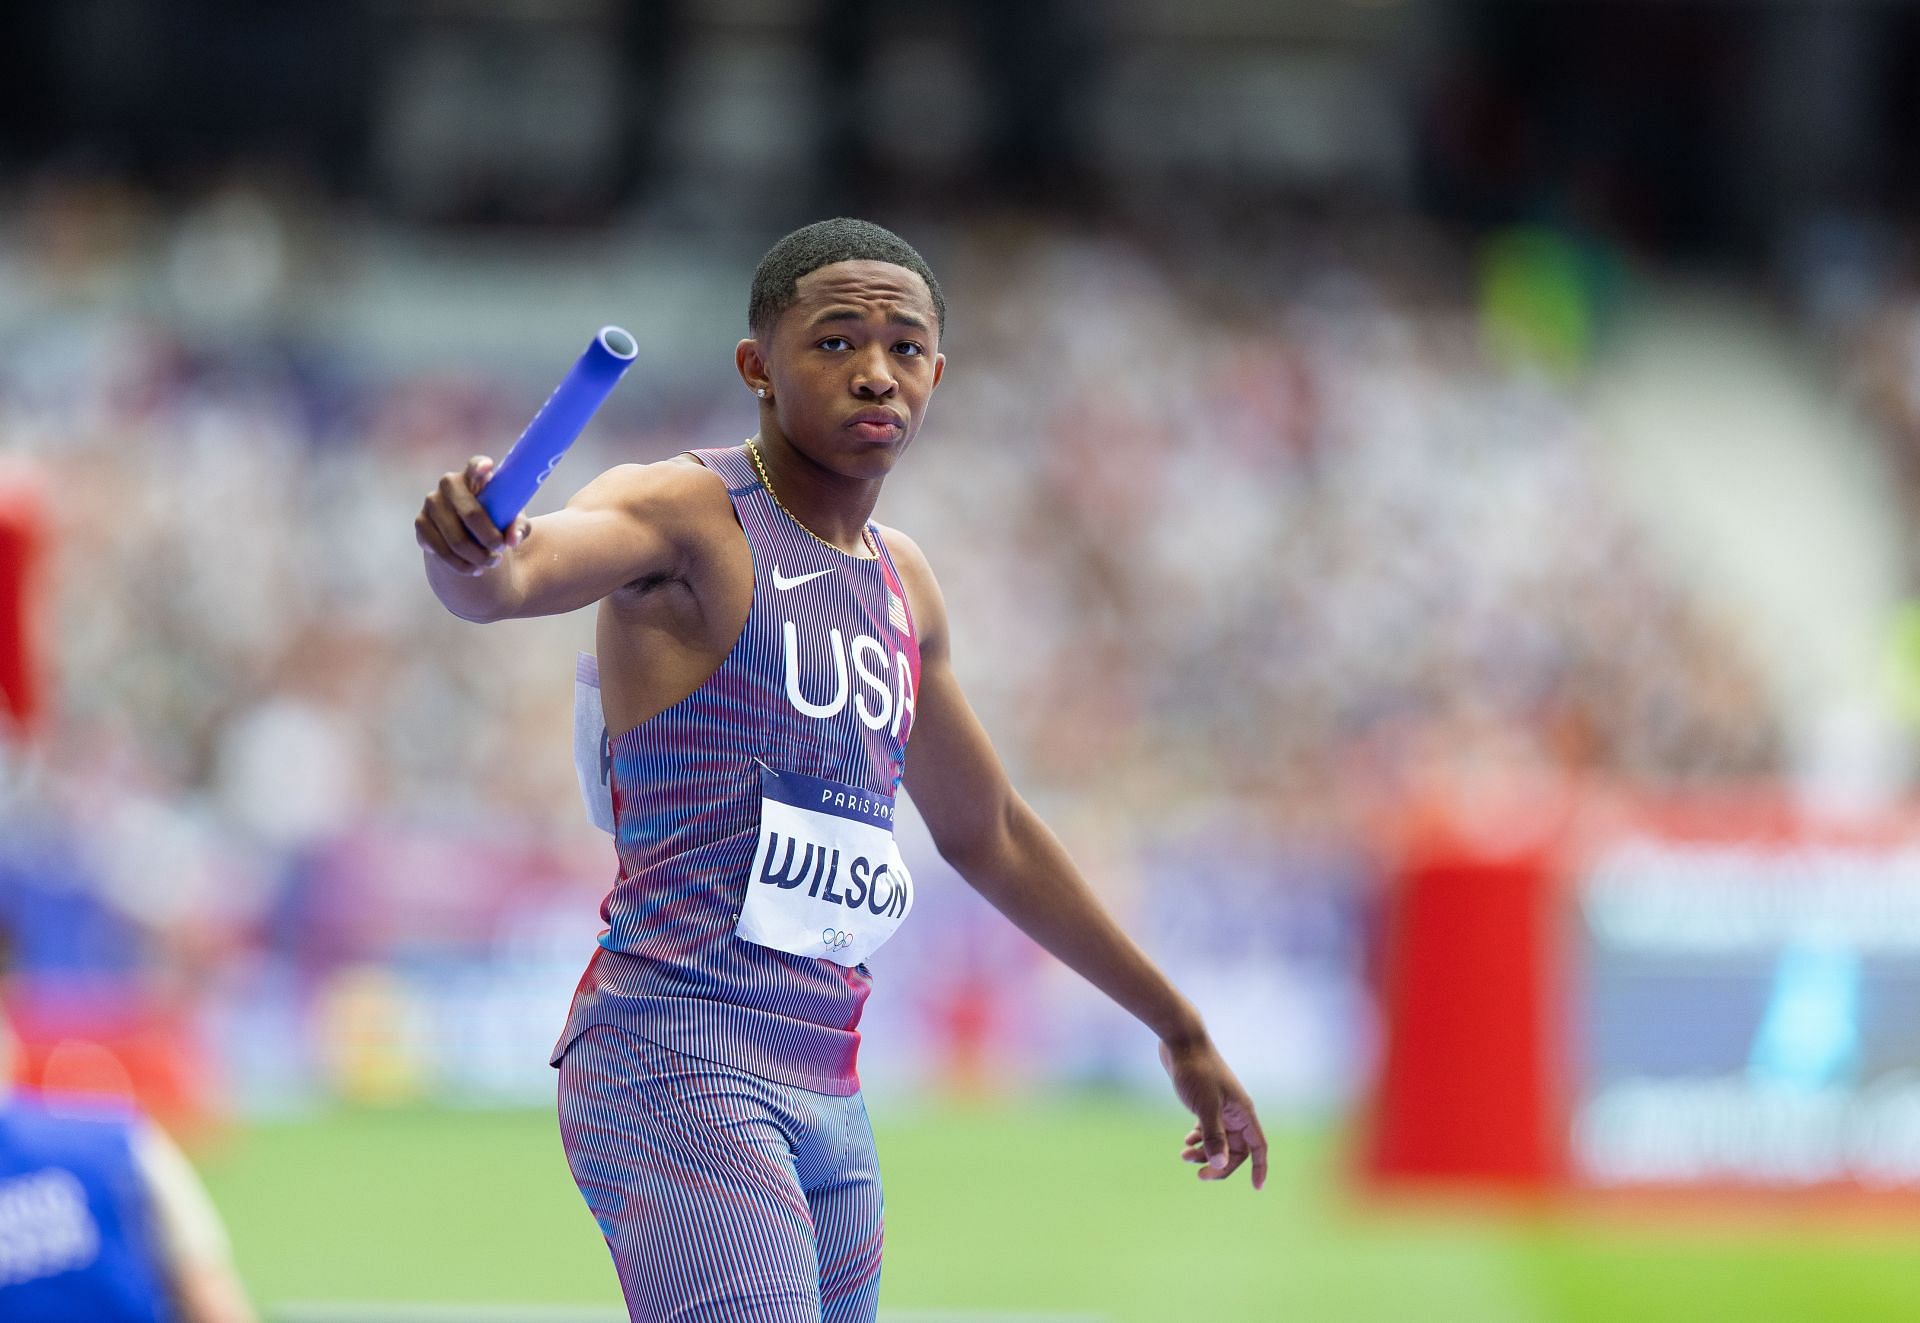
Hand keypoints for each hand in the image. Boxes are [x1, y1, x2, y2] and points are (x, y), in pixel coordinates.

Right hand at [414, 456, 528, 575]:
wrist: (469, 533)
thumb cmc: (496, 519)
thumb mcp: (511, 521)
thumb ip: (517, 527)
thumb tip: (512, 539)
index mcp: (475, 475)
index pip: (476, 465)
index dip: (480, 467)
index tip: (488, 468)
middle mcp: (449, 483)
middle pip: (470, 514)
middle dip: (489, 538)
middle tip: (501, 551)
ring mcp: (431, 502)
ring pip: (455, 538)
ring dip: (477, 556)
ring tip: (492, 563)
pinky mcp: (420, 523)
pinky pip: (441, 550)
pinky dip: (461, 564)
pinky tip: (474, 569)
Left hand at [1160, 1037, 1267, 1190]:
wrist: (1181, 1041)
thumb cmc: (1196, 1071)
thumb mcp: (1204, 1107)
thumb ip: (1213, 1136)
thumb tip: (1220, 1164)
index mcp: (1243, 1112)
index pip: (1258, 1146)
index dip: (1260, 1168)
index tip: (1256, 1188)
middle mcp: (1235, 1111)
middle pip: (1236, 1149)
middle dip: (1220, 1163)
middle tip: (1199, 1174)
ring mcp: (1221, 1107)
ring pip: (1219, 1140)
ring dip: (1205, 1152)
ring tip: (1184, 1155)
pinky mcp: (1206, 1101)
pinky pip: (1208, 1129)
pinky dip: (1199, 1138)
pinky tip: (1187, 1141)